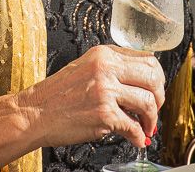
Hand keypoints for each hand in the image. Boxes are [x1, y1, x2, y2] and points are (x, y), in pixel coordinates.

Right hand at [13, 44, 165, 149]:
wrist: (34, 113)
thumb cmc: (57, 95)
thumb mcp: (85, 68)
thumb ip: (112, 69)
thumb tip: (142, 83)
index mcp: (103, 54)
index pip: (147, 58)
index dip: (156, 78)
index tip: (155, 90)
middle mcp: (106, 68)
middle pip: (153, 77)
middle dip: (159, 97)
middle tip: (154, 109)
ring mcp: (105, 91)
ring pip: (148, 102)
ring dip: (152, 120)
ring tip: (145, 127)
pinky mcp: (104, 115)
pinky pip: (134, 127)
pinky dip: (138, 137)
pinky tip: (135, 139)